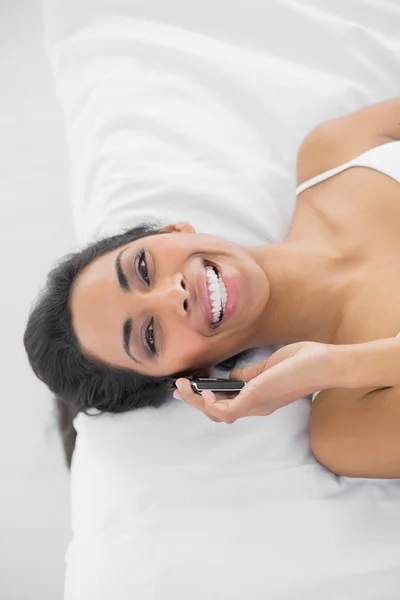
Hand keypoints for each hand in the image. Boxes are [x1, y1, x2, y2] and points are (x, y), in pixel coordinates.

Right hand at [174, 341, 341, 422]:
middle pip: (217, 412)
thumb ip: (249, 374)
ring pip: (217, 413)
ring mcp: (256, 405)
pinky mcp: (256, 399)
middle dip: (194, 402)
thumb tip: (231, 377)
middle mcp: (256, 406)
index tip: (189, 387)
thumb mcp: (269, 367)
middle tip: (177, 389)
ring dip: (196, 402)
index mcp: (259, 397)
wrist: (325, 364)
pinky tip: (201, 390)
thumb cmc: (305, 362)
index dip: (205, 398)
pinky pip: (226, 410)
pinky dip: (210, 403)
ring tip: (183, 387)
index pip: (227, 403)